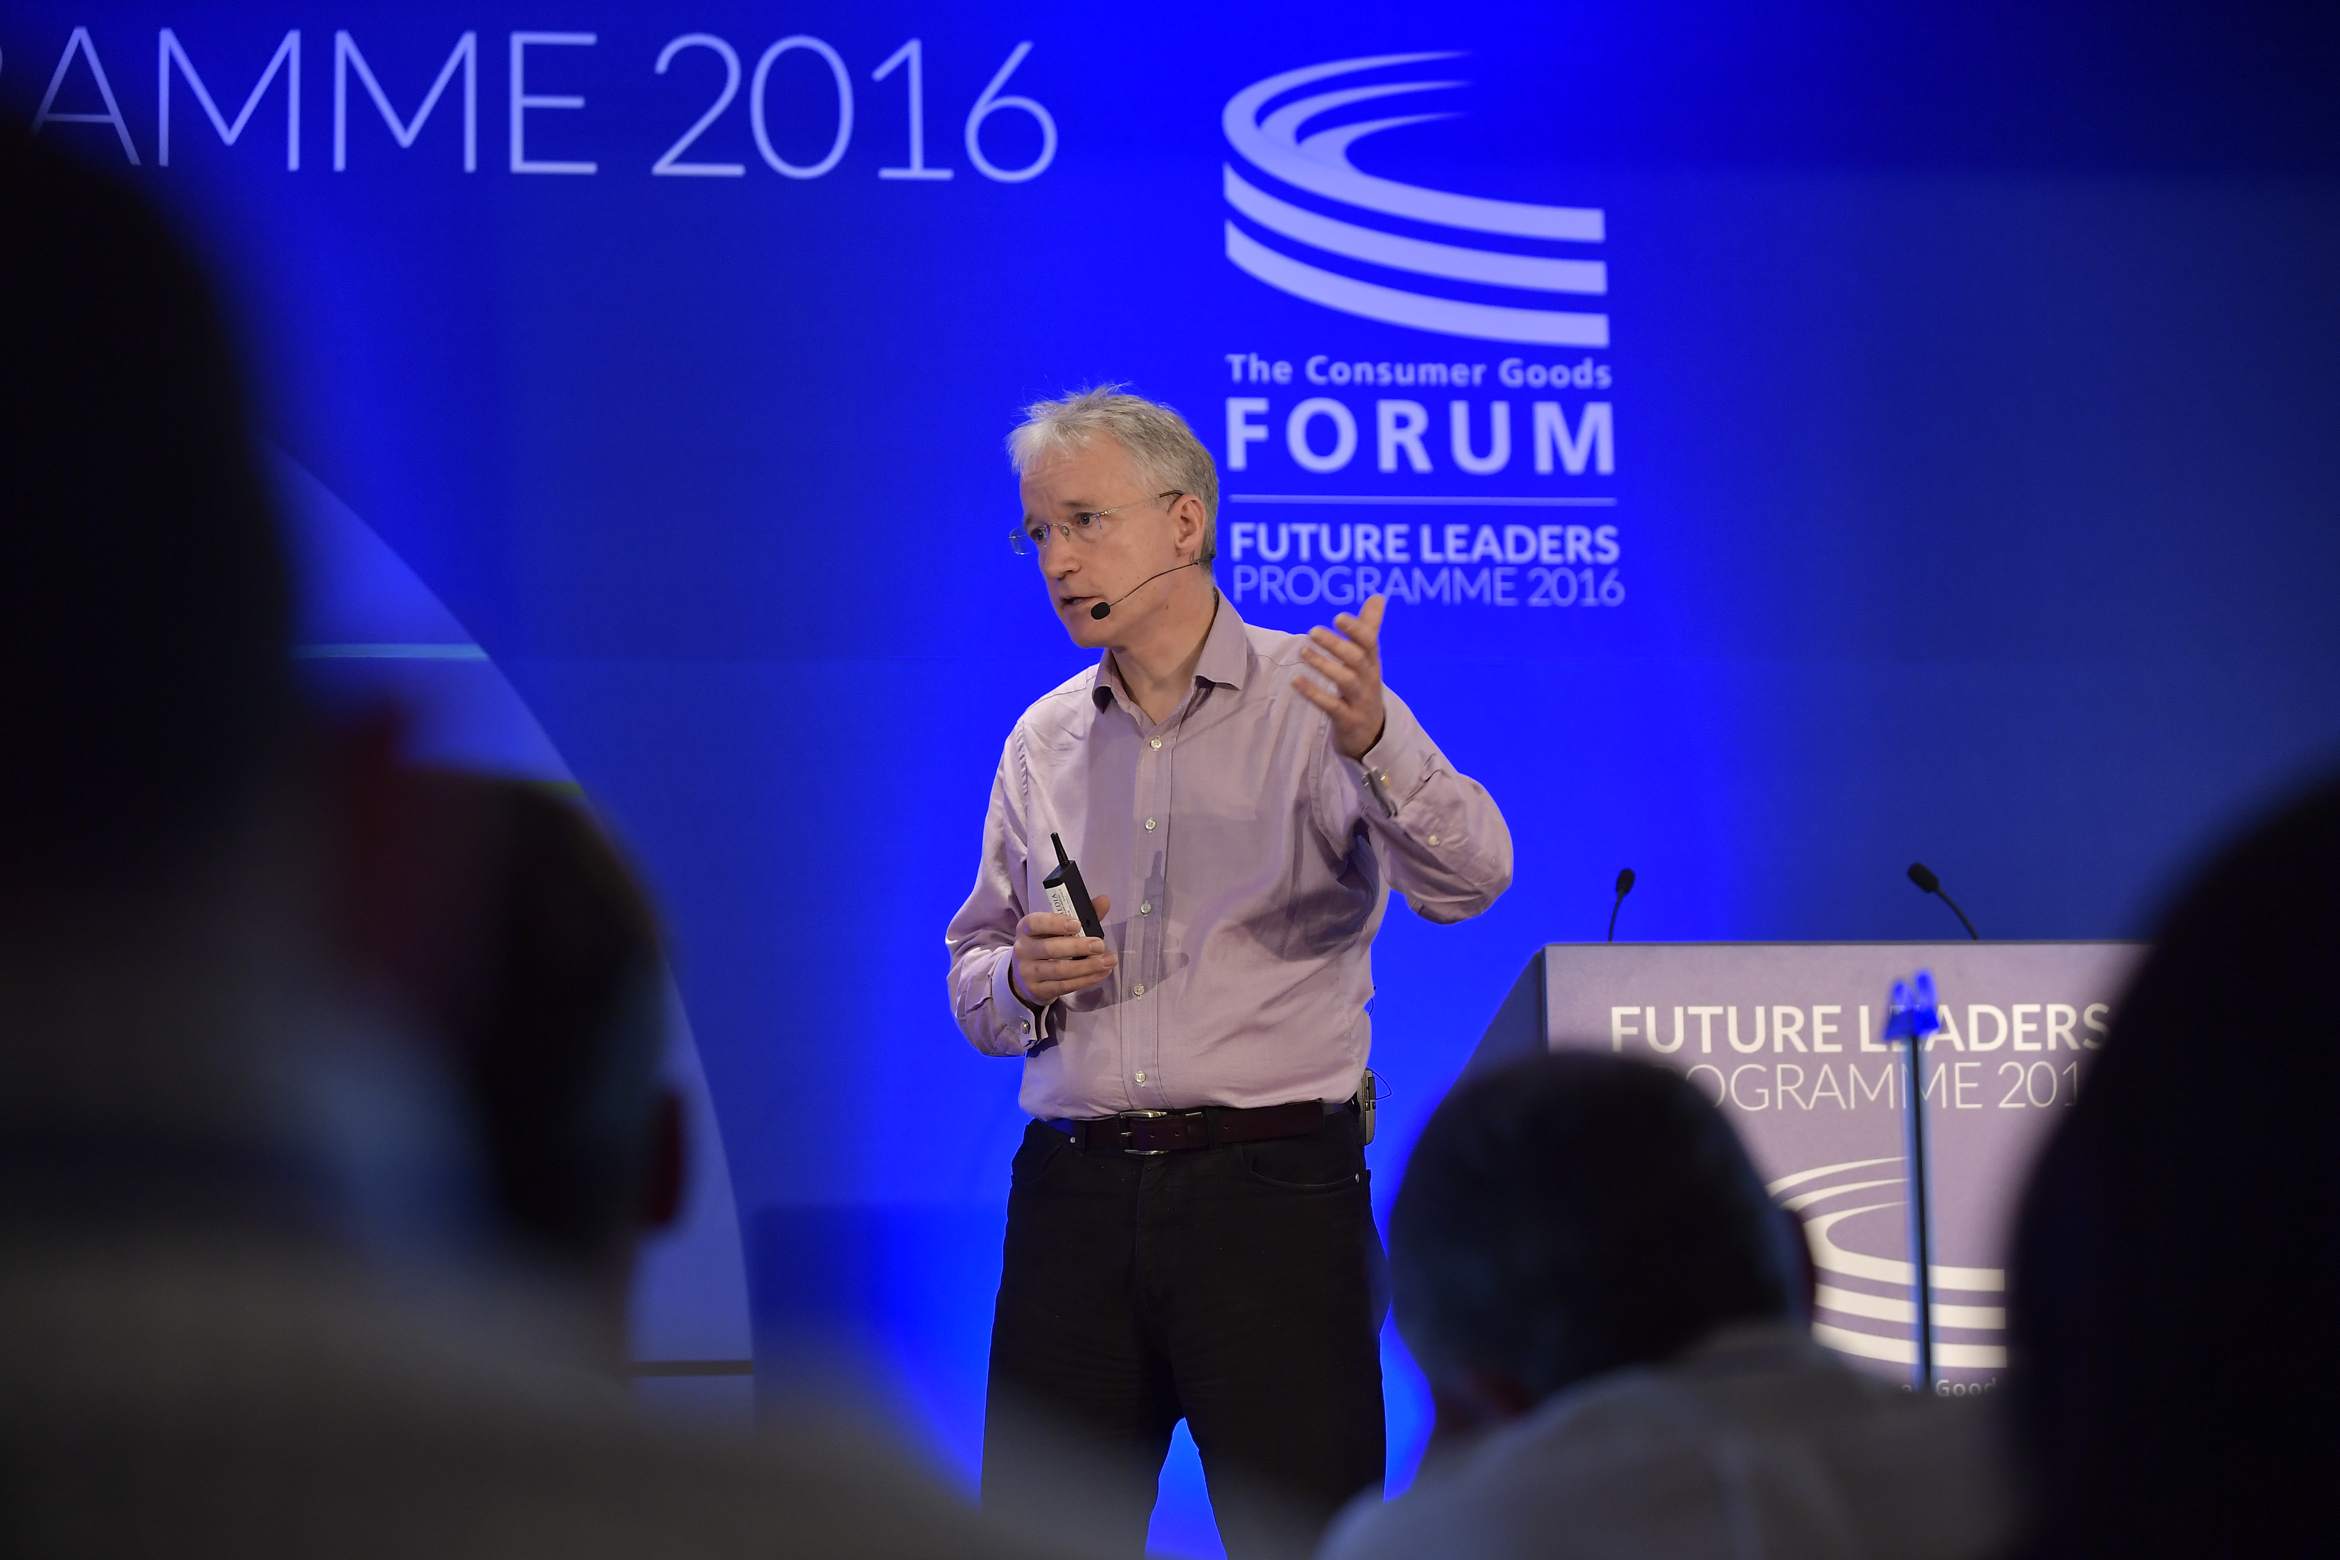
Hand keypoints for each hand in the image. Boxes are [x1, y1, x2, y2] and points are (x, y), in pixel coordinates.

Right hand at [1009, 894, 1114, 1005]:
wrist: (1025, 977)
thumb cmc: (1046, 944)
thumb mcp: (1056, 929)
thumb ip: (1080, 915)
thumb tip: (1104, 901)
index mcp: (1026, 929)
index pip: (1035, 923)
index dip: (1056, 923)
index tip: (1077, 924)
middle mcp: (1024, 950)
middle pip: (1049, 949)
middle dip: (1078, 947)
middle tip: (1100, 945)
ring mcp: (1028, 972)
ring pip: (1059, 970)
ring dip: (1087, 966)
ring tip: (1107, 961)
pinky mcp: (1038, 990)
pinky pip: (1064, 986)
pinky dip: (1085, 980)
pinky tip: (1100, 973)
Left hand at [1294, 594, 1387, 760]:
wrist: (1372, 733)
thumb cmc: (1364, 687)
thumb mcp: (1369, 659)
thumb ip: (1370, 627)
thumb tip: (1378, 596)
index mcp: (1372, 662)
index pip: (1369, 641)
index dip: (1355, 629)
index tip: (1338, 617)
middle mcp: (1368, 679)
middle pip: (1357, 659)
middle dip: (1336, 644)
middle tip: (1312, 631)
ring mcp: (1359, 701)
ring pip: (1346, 681)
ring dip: (1324, 665)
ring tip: (1302, 651)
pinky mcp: (1348, 719)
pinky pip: (1331, 706)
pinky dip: (1314, 693)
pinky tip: (1295, 681)